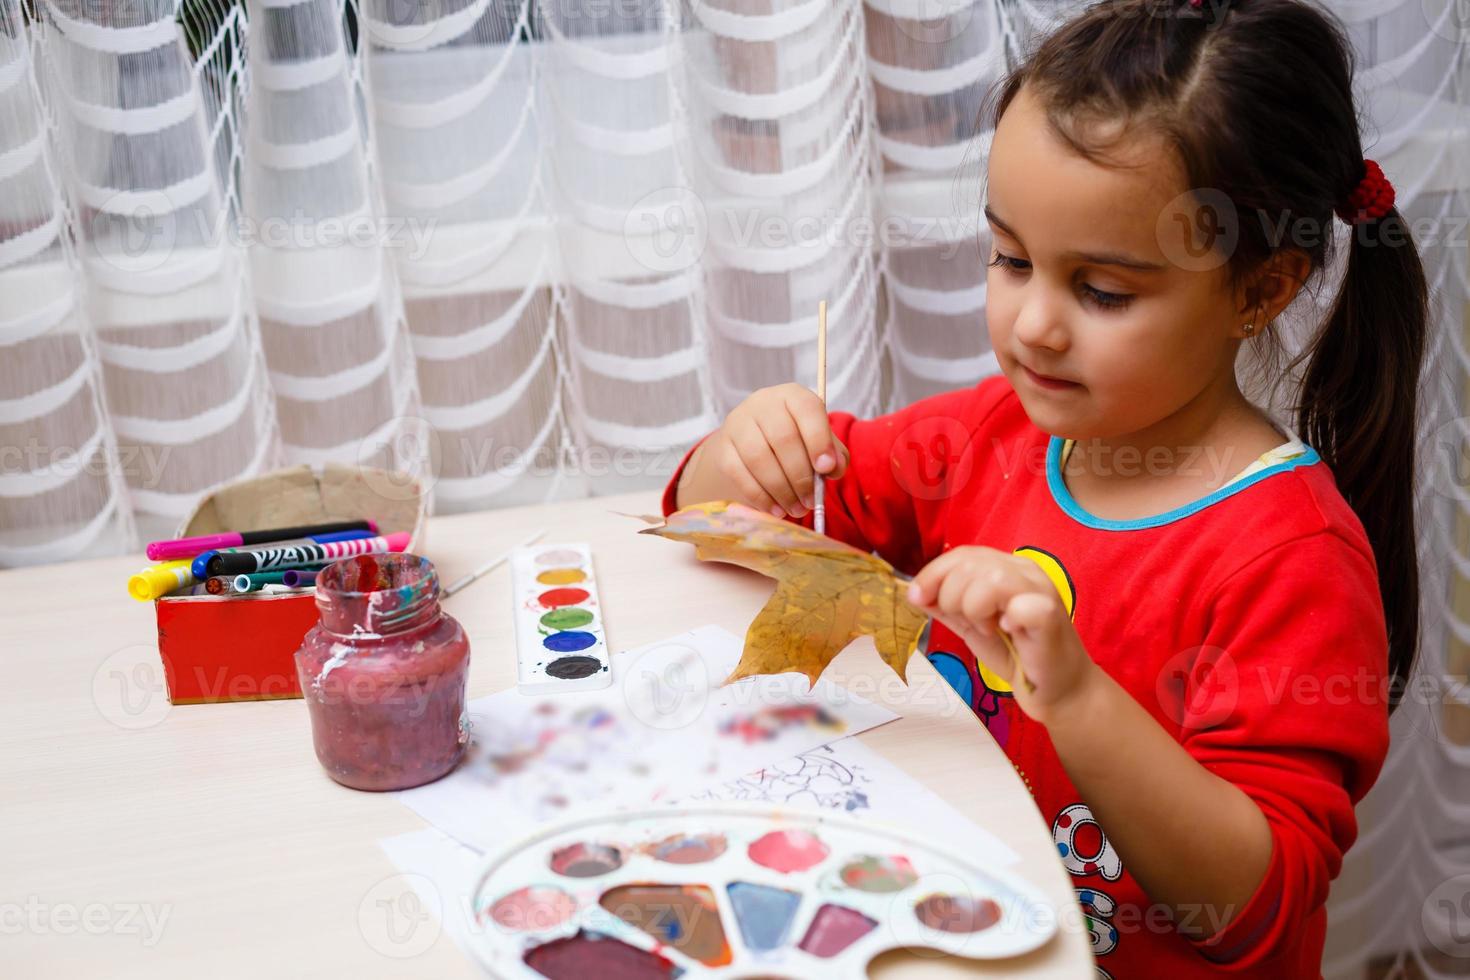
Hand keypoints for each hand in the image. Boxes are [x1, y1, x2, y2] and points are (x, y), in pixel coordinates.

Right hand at [691, 384, 850, 517]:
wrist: (753, 443)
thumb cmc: (796, 441)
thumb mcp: (819, 441)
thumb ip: (834, 453)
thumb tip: (834, 468)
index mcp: (792, 396)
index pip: (806, 409)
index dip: (819, 440)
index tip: (827, 469)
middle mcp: (762, 403)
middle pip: (782, 438)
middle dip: (800, 476)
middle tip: (811, 500)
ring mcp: (738, 424)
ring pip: (759, 458)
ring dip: (781, 490)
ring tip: (797, 509)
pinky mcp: (723, 448)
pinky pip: (739, 474)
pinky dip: (760, 496)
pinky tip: (776, 509)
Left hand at [906, 546, 1098, 723]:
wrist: (1057, 691)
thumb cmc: (1017, 655)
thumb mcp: (973, 626)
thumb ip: (947, 607)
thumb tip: (914, 592)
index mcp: (1008, 569)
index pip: (964, 554)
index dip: (933, 573)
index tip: (916, 597)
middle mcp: (1027, 572)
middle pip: (971, 564)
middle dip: (952, 596)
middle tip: (970, 623)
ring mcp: (1043, 591)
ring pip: (992, 579)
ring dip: (977, 609)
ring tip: (990, 629)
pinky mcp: (1051, 616)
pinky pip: (1020, 606)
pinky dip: (1006, 620)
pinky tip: (1011, 632)